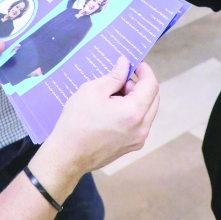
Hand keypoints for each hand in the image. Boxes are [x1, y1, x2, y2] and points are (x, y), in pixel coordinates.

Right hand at [32, 57, 159, 178]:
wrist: (67, 155)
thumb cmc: (77, 122)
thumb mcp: (92, 91)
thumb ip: (114, 76)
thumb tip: (125, 63)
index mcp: (134, 112)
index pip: (152, 85)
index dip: (145, 71)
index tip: (135, 64)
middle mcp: (142, 128)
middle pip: (153, 98)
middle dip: (140, 85)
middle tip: (120, 79)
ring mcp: (138, 140)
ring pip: (147, 111)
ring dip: (136, 99)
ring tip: (113, 96)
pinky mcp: (131, 146)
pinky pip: (139, 123)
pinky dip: (132, 112)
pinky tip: (112, 110)